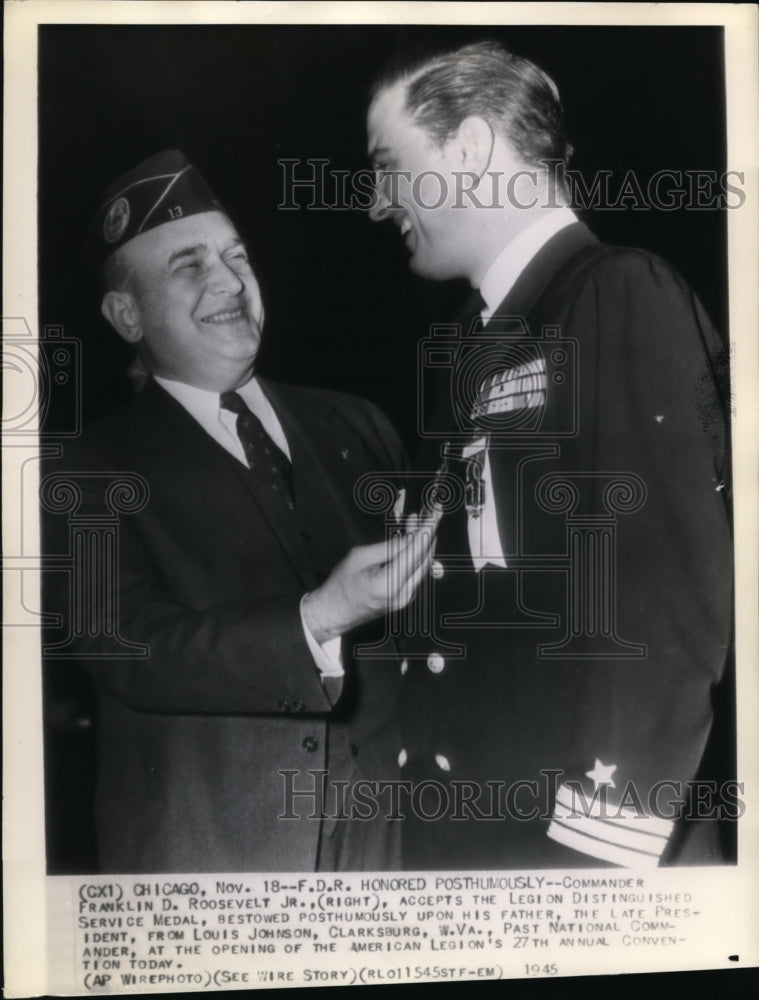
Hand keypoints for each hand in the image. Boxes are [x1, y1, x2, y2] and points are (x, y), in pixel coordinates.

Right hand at [302, 512, 439, 642]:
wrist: (335, 612)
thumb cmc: (341, 585)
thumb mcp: (359, 558)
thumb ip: (387, 548)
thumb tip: (410, 537)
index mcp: (389, 583)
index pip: (416, 553)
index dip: (427, 530)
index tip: (435, 514)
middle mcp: (403, 593)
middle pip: (425, 559)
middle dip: (429, 533)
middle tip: (430, 512)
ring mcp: (406, 598)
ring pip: (422, 565)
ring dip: (422, 542)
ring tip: (415, 520)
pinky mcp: (404, 597)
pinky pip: (416, 572)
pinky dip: (415, 554)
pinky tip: (410, 539)